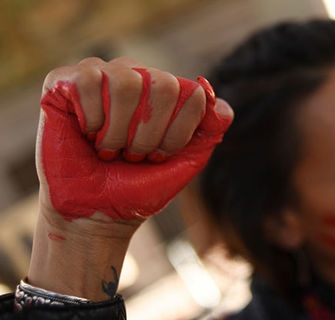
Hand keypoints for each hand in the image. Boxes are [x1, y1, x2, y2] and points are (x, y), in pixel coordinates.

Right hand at [37, 57, 232, 221]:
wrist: (97, 212)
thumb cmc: (140, 186)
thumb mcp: (185, 161)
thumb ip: (208, 130)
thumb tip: (218, 101)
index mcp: (166, 93)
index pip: (192, 93)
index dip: (177, 134)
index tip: (158, 157)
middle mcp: (137, 77)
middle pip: (163, 84)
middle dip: (149, 135)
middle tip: (132, 155)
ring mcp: (102, 76)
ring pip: (127, 81)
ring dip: (119, 131)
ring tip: (108, 149)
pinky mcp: (65, 81)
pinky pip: (89, 80)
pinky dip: (91, 119)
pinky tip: (86, 133)